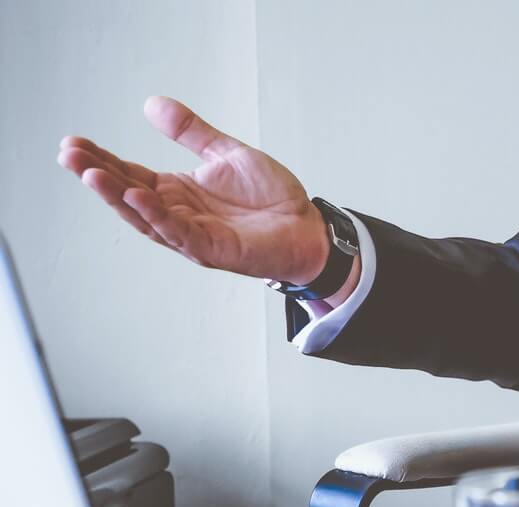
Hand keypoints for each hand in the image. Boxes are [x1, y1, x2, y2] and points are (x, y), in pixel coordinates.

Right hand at [57, 96, 329, 283]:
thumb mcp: (227, 154)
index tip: (73, 143)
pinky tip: (139, 197)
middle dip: (98, 176)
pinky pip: (179, 233)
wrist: (308, 227)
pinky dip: (158, 216)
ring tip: (91, 174)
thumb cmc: (272, 199)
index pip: (130, 174)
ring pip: (146, 217)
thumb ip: (191, 132)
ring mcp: (193, 235)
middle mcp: (179, 215)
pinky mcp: (213, 249)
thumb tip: (153, 104)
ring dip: (118, 197)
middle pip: (129, 195)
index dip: (102, 160)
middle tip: (69, 155)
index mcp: (178, 192)